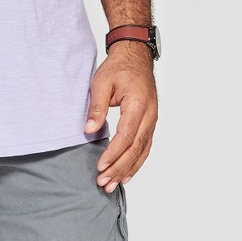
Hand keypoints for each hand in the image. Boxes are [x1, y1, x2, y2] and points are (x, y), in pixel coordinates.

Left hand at [83, 41, 157, 191]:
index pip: (126, 137)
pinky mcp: (150, 122)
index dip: (113, 154)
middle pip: (135, 149)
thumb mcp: (101, 82)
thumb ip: (96, 107)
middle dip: (119, 168)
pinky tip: (127, 173)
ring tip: (113, 184)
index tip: (101, 166)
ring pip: (143, 151)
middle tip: (104, 182)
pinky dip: (136, 162)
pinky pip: (145, 147)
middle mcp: (150, 116)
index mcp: (138, 105)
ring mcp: (152, 120)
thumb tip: (89, 131)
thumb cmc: (119, 67)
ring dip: (128, 169)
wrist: (135, 56)